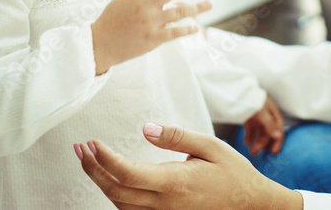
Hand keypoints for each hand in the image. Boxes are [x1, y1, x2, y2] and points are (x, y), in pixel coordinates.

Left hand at [76, 124, 302, 209]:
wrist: (250, 204)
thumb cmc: (233, 173)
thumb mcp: (210, 146)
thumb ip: (176, 137)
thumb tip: (146, 129)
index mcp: (175, 182)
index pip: (127, 174)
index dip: (104, 159)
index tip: (92, 143)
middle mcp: (165, 203)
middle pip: (116, 191)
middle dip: (93, 170)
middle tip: (80, 149)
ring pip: (120, 204)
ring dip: (101, 183)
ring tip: (89, 160)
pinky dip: (116, 196)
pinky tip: (111, 180)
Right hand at [91, 0, 211, 74]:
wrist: (99, 44)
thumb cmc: (110, 21)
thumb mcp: (123, 0)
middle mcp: (145, 6)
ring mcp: (150, 22)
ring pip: (179, 12)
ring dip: (197, 7)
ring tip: (209, 4)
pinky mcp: (153, 38)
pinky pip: (175, 32)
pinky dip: (187, 30)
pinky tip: (196, 27)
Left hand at [242, 97, 284, 155]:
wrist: (237, 92)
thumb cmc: (251, 100)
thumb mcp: (262, 112)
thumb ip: (269, 124)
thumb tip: (278, 136)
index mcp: (273, 112)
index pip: (279, 129)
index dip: (277, 141)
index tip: (273, 152)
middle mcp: (266, 115)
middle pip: (268, 132)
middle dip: (263, 143)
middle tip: (255, 152)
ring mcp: (257, 117)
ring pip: (260, 133)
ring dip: (256, 142)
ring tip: (251, 151)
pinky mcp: (249, 119)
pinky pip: (251, 131)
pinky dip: (250, 137)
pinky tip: (246, 143)